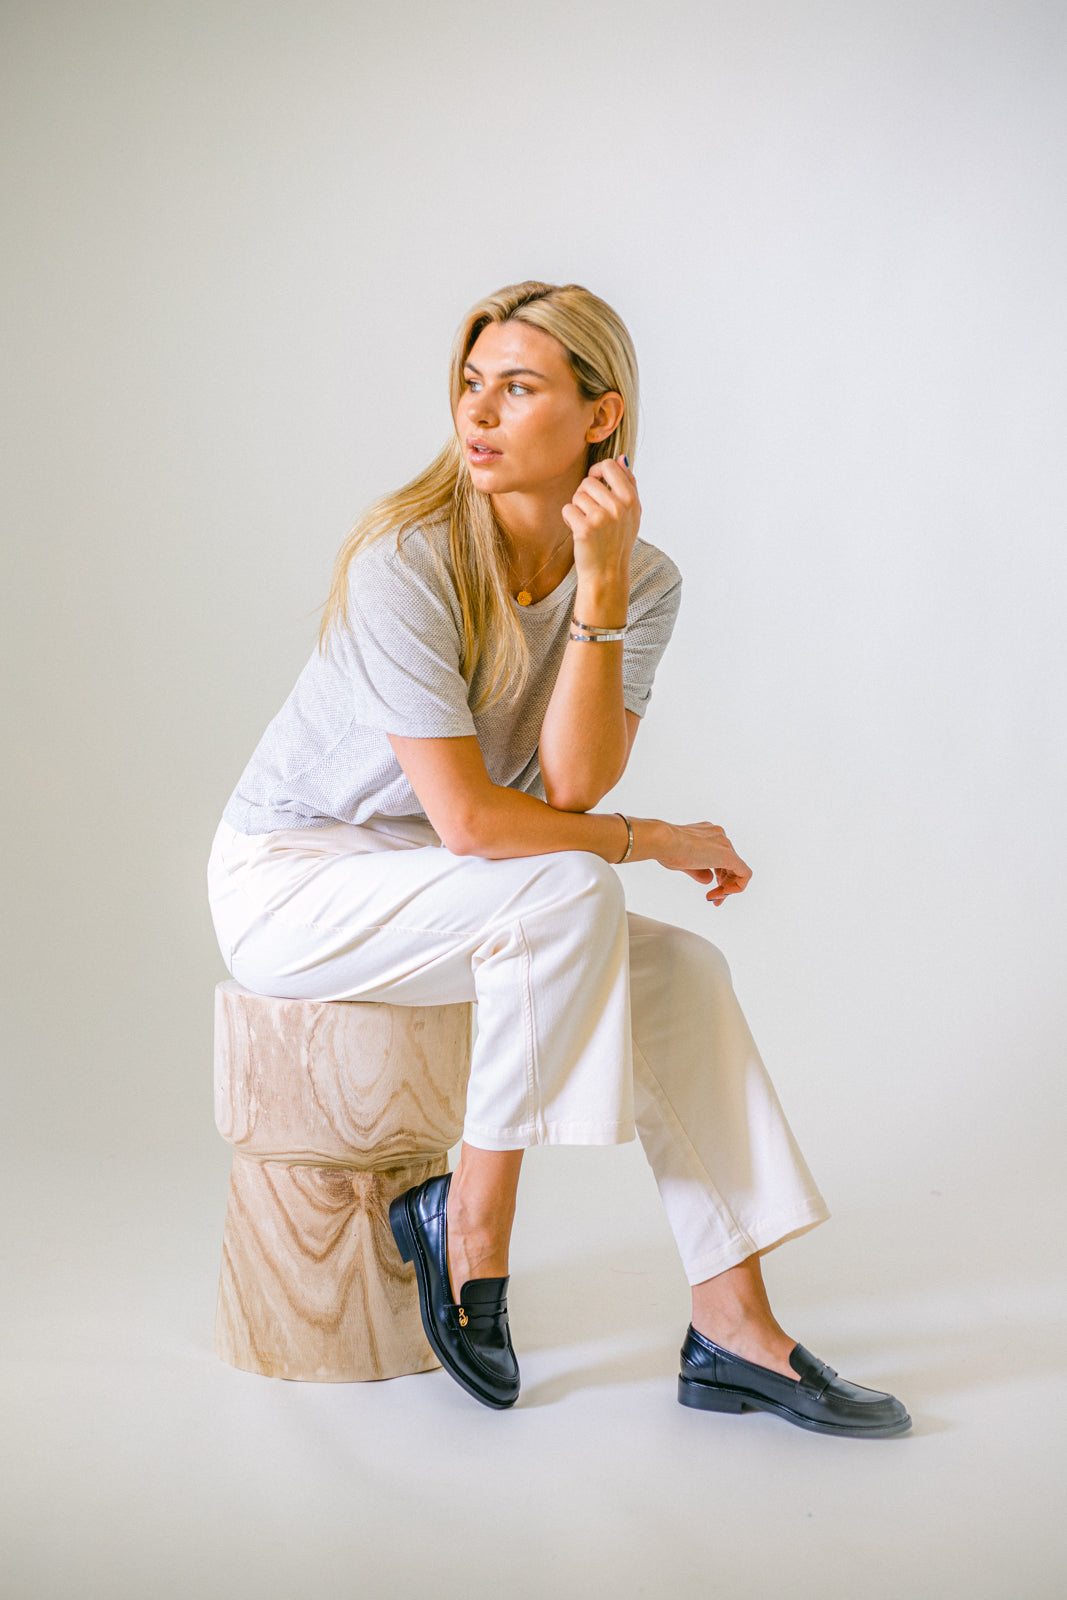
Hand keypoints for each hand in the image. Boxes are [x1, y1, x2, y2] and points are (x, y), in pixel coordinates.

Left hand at [561, 455, 640, 584]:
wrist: (607, 574)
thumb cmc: (617, 542)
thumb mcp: (632, 514)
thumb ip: (629, 485)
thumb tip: (622, 459)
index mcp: (631, 500)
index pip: (611, 465)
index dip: (598, 470)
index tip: (595, 481)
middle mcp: (619, 507)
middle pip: (589, 481)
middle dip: (585, 493)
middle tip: (590, 511)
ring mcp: (602, 518)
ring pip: (577, 495)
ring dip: (577, 508)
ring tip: (586, 523)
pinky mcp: (585, 529)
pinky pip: (567, 509)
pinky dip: (568, 519)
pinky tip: (578, 531)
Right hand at [655, 820, 752, 905]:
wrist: (663, 841)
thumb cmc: (666, 849)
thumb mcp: (684, 863)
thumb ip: (700, 870)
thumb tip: (709, 879)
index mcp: (708, 834)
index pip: (719, 858)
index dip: (716, 876)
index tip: (708, 888)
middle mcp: (719, 836)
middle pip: (728, 865)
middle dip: (722, 884)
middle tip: (711, 897)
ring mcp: (724, 844)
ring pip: (736, 870)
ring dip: (726, 888)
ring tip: (714, 898)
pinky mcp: (728, 855)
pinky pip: (744, 873)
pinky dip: (738, 886)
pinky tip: (725, 894)